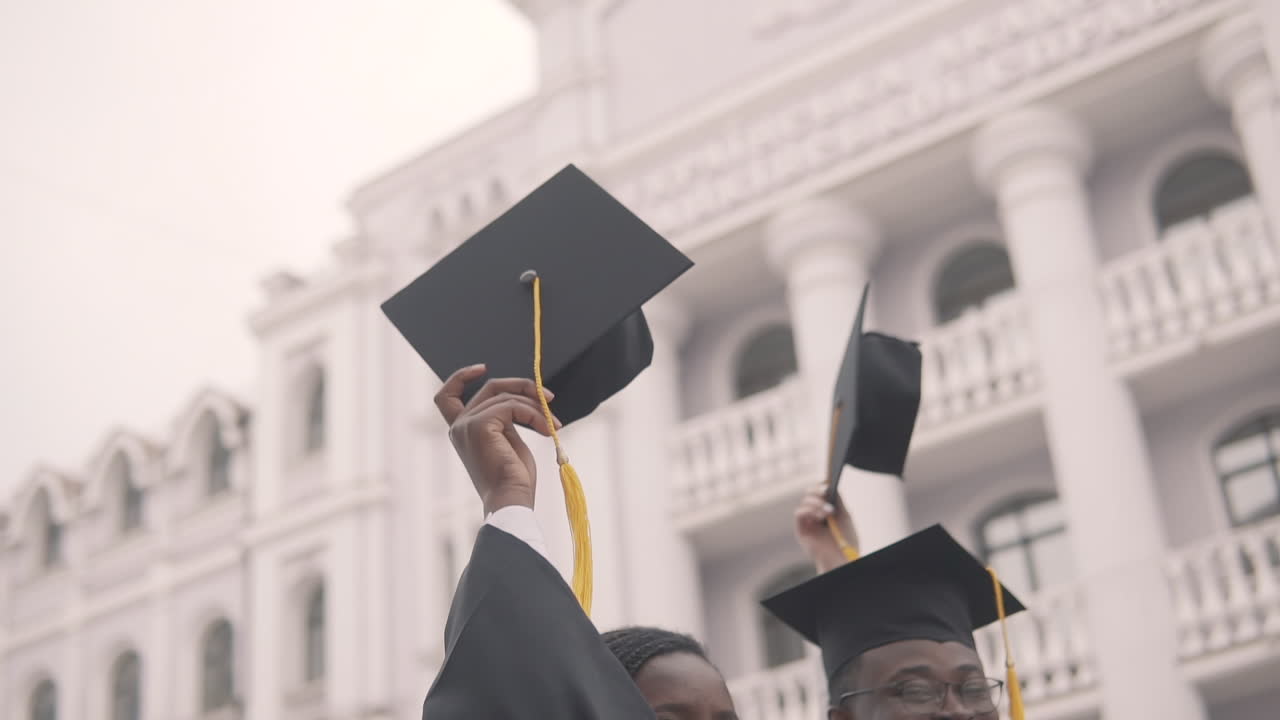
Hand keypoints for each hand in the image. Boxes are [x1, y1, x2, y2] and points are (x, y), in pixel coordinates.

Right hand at [434, 364, 561, 515]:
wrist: (512, 500)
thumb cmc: (514, 479)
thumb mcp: (509, 441)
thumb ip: (507, 418)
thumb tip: (523, 397)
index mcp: (461, 431)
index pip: (446, 396)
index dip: (461, 377)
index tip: (483, 367)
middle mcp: (459, 426)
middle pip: (490, 388)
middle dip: (522, 387)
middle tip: (548, 397)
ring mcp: (467, 425)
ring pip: (505, 396)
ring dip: (535, 407)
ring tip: (554, 424)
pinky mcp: (480, 425)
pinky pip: (511, 405)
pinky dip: (534, 414)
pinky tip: (548, 430)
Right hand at [794, 483, 857, 573]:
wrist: (842, 558)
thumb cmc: (845, 540)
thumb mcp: (845, 517)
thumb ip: (838, 501)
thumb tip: (831, 485)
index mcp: (825, 510)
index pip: (818, 492)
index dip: (821, 486)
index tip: (828, 485)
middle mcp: (814, 514)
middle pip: (809, 493)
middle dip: (816, 491)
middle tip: (825, 493)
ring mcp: (807, 522)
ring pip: (804, 501)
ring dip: (816, 503)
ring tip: (829, 511)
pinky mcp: (801, 530)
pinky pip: (798, 513)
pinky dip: (808, 510)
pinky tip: (820, 516)